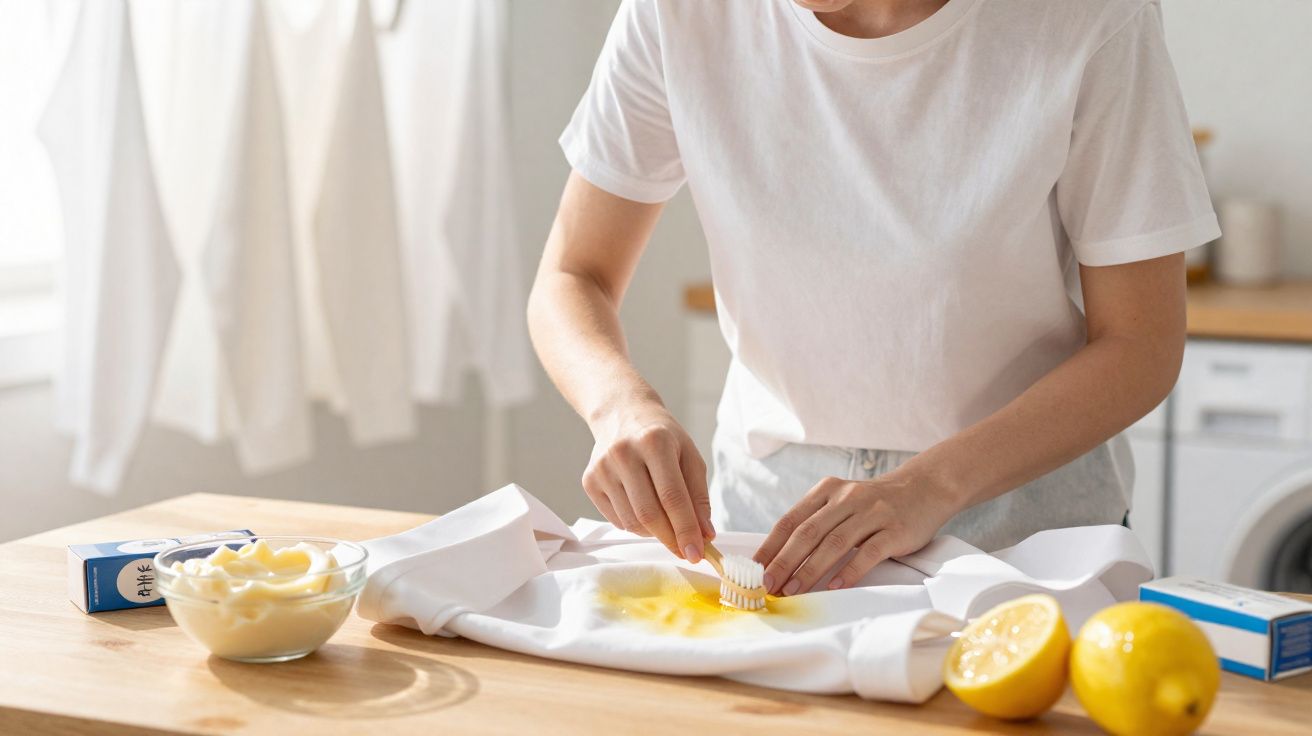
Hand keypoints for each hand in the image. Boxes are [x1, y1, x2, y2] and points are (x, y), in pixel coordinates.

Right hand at [583, 401, 713, 560]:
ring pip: (632, 522)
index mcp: (654, 442)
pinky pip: (617, 520)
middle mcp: (623, 453)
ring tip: (665, 521)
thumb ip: (699, 496)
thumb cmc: (662, 437)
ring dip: (654, 533)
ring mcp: (602, 468)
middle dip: (671, 539)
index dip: (686, 529)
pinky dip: (636, 525)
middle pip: (649, 514)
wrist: (622, 414)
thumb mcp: (689, 456)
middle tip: (685, 550)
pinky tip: (644, 507)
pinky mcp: (589, 481)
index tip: (697, 554)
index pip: (672, 497)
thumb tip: (705, 536)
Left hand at [754, 471, 959, 595]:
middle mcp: (847, 498)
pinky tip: (834, 587)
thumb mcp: (841, 502)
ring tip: (793, 590)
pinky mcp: (894, 530)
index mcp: (827, 491)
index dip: (771, 546)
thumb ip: (815, 522)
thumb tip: (780, 558)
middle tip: (768, 584)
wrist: (924, 489)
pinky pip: (868, 553)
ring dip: (810, 570)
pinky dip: (849, 571)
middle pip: (808, 532)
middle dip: (784, 561)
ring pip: (834, 543)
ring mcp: (872, 513)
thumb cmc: (874, 503)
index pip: (791, 520)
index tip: (755, 569)